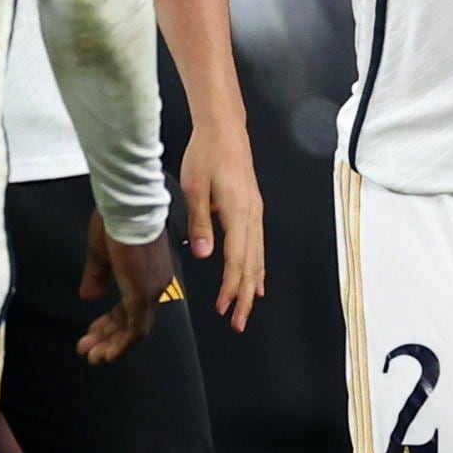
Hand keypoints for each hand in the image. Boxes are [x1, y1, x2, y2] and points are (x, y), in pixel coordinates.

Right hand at [76, 219, 186, 362]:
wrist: (127, 208)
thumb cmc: (114, 223)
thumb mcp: (101, 253)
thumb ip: (97, 277)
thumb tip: (88, 297)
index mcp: (148, 274)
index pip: (131, 306)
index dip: (112, 321)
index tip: (94, 331)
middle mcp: (156, 285)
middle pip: (133, 321)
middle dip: (109, 337)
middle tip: (89, 350)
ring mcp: (152, 291)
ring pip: (135, 330)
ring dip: (112, 345)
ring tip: (92, 356)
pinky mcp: (142, 295)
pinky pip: (136, 329)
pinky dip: (121, 344)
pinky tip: (106, 353)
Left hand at [177, 111, 267, 328]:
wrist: (224, 130)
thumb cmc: (206, 154)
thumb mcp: (194, 187)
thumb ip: (200, 222)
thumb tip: (205, 254)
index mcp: (237, 212)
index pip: (236, 259)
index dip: (230, 287)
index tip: (223, 308)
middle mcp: (252, 216)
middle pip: (251, 264)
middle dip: (243, 296)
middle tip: (238, 323)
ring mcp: (255, 213)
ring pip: (257, 257)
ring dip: (251, 286)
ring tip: (246, 309)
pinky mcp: (252, 210)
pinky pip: (258, 246)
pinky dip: (257, 267)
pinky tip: (256, 281)